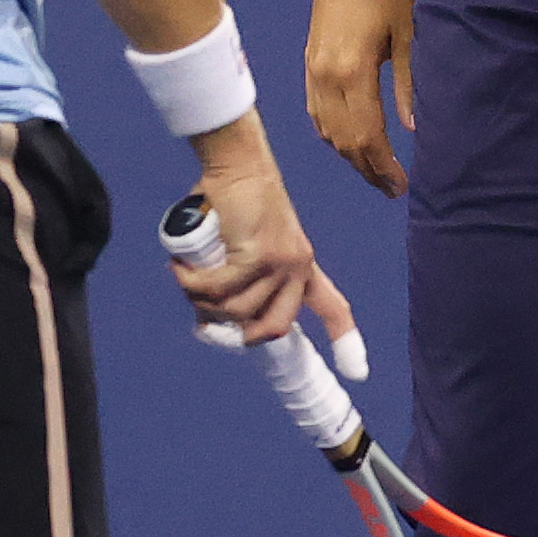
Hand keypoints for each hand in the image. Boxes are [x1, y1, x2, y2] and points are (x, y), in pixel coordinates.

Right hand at [170, 118, 365, 361]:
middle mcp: (298, 266)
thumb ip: (234, 279)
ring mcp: (280, 262)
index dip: (344, 342)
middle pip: (277, 328)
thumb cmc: (235, 199)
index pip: (332, 308)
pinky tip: (179, 269)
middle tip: (207, 324)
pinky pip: (219, 289)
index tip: (358, 375)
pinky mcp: (257, 255)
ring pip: (238, 311)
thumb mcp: (244, 244)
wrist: (239, 162)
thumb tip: (207, 320)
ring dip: (203, 303)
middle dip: (241, 336)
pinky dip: (193, 284)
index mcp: (303, 265)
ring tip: (185, 281)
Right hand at [308, 0, 418, 198]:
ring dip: (350, 157)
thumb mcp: (408, 35)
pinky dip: (333, 136)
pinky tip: (350, 145)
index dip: (383, 164)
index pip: (366, 134)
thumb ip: (408, 83)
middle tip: (392, 188)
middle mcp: (326, 79)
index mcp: (352, 72)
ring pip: (326, 132)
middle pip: (343, 141)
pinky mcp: (308, 68)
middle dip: (368, 169)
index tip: (402, 183)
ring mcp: (312, 74)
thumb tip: (412, 128)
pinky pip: (317, 115)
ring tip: (375, 172)